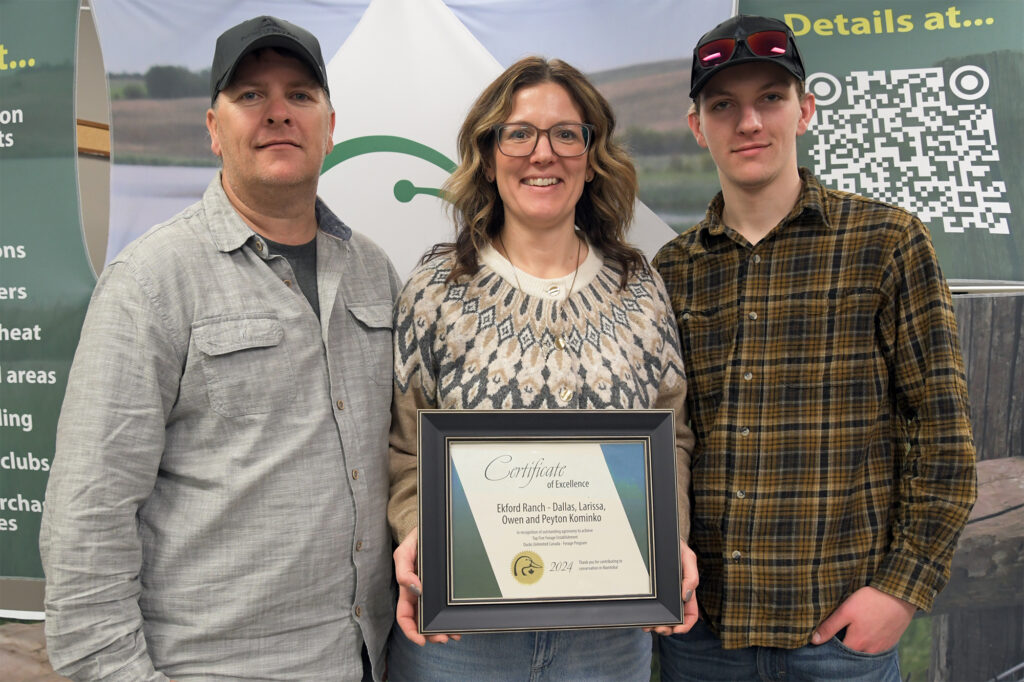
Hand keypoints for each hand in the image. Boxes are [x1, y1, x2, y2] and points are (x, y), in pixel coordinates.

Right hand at [393, 528, 460, 644]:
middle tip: (444, 638)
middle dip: (431, 634)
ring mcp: (434, 592)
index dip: (410, 630)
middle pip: (422, 622)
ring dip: (443, 629)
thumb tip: (414, 588)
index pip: (404, 615)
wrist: (433, 528)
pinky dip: (452, 618)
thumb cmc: (416, 539)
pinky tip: (460, 624)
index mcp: (407, 588)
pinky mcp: (446, 588)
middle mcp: (420, 593)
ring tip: (454, 634)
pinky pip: (448, 606)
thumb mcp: (404, 551)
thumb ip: (404, 569)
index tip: (420, 639)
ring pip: (436, 618)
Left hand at [648, 539, 698, 635]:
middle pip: (675, 619)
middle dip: (668, 628)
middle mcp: (675, 595)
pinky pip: (650, 608)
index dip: (686, 624)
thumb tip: (686, 596)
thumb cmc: (675, 545)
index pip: (691, 613)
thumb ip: (691, 575)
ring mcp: (662, 594)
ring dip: (657, 624)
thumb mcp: (687, 557)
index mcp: (687, 589)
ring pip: (662, 616)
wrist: (658, 535)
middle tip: (659, 629)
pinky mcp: (650, 591)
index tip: (677, 629)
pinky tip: (643, 620)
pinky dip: (648, 616)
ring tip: (650, 626)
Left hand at [811, 586, 915, 652]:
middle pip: (852, 652)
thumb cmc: (871, 601)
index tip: (828, 636)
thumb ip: (829, 627)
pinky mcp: (890, 641)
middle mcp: (869, 650)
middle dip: (845, 645)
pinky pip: (877, 647)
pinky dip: (870, 642)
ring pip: (865, 651)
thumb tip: (814, 640)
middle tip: (841, 632)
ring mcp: (882, 647)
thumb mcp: (845, 611)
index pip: (838, 652)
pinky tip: (868, 630)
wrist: (900, 595)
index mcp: (856, 644)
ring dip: (858, 644)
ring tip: (854, 631)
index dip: (831, 645)